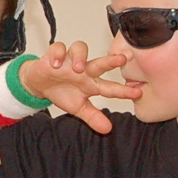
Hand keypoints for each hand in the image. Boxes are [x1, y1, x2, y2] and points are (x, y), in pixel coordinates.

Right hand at [18, 42, 142, 133]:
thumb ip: (93, 117)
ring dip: (80, 56)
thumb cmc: (62, 93)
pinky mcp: (54, 55)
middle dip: (110, 61)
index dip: (123, 91)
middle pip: (100, 63)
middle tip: (120, 60)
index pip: (110, 87)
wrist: (40, 84)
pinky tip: (56, 64)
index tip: (137, 93)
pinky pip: (58, 48)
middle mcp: (84, 69)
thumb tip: (108, 129)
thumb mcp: (78, 108)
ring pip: (80, 48)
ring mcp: (70, 60)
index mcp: (92, 83)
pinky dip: (57, 54)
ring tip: (78, 68)